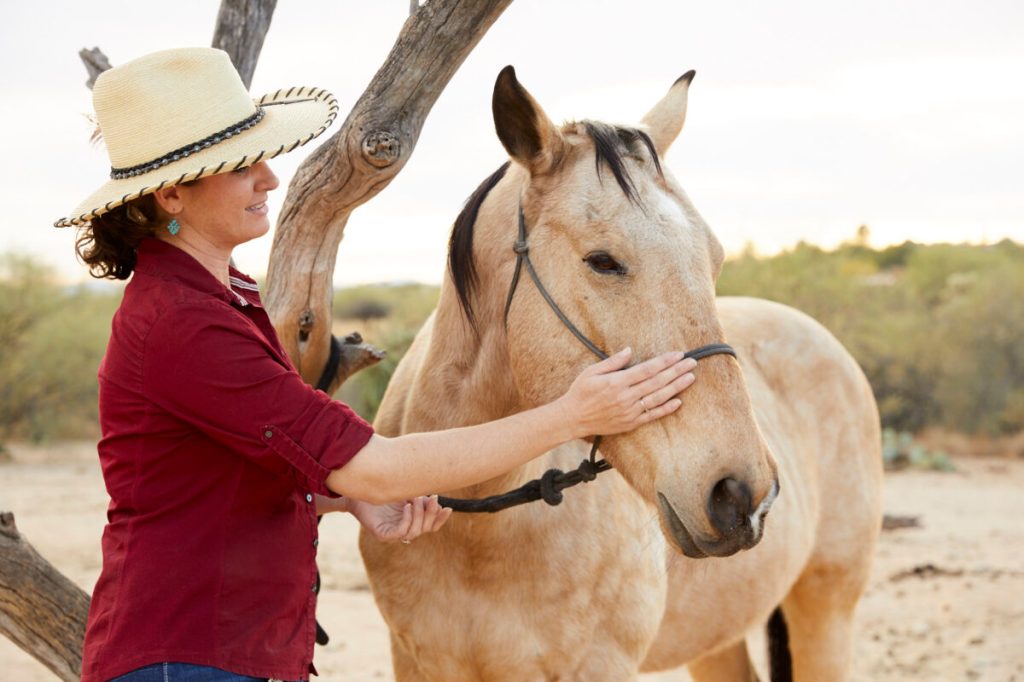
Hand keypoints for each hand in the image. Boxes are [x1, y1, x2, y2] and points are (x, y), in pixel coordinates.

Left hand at [350, 494, 452, 542]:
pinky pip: (400, 533)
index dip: (440, 520)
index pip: (431, 527)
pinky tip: (406, 507)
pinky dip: (406, 520)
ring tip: (414, 499)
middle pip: (425, 529)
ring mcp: (393, 534)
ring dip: (418, 515)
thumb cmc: (382, 490)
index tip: (448, 508)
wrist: (359, 489)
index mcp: (411, 521)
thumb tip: (439, 503)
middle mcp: (403, 529)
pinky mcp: (382, 535)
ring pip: (414, 532)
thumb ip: (421, 499)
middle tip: (432, 498)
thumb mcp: (407, 493)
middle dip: (431, 514)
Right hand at [558, 348, 696, 438]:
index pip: (647, 369)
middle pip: (657, 382)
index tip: (678, 354)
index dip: (664, 361)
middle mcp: (626, 397)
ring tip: (690, 378)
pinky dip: (666, 409)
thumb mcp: (592, 371)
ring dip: (676, 387)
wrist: (572, 418)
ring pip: (658, 398)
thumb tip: (629, 350)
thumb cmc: (581, 392)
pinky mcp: (630, 423)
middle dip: (676, 371)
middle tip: (692, 363)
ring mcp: (630, 411)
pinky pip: (652, 415)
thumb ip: (613, 362)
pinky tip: (678, 401)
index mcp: (617, 382)